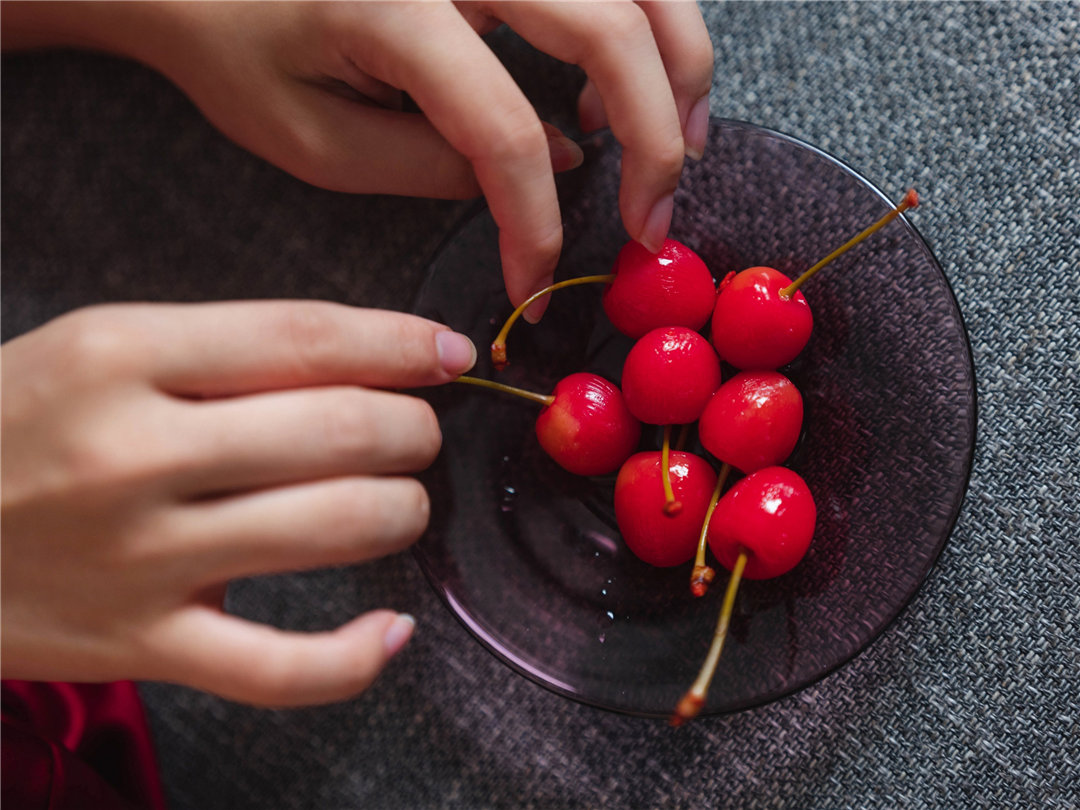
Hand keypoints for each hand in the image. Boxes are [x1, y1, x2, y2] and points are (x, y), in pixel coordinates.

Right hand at [0, 301, 476, 705]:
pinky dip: (355, 656)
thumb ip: (223, 351)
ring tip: (401, 502)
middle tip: (418, 433)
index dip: (399, 344)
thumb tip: (363, 361)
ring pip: (332, 530)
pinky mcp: (138, 646)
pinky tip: (391, 630)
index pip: (304, 337)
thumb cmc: (12, 424)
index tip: (449, 354)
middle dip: (412, 430)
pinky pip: (278, 667)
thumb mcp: (98, 350)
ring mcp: (139, 559)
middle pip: (338, 431)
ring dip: (403, 513)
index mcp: (122, 356)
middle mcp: (133, 454)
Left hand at [1, 1, 713, 318]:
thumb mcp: (313, 139)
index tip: (538, 287)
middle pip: (610, 30)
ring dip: (679, 69)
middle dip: (653, 141)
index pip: (504, 130)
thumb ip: (431, 166)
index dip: (537, 223)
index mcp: (393, 5)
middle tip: (652, 225)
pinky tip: (632, 84)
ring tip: (677, 151)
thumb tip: (549, 167)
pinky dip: (652, 26)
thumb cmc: (242, 49)